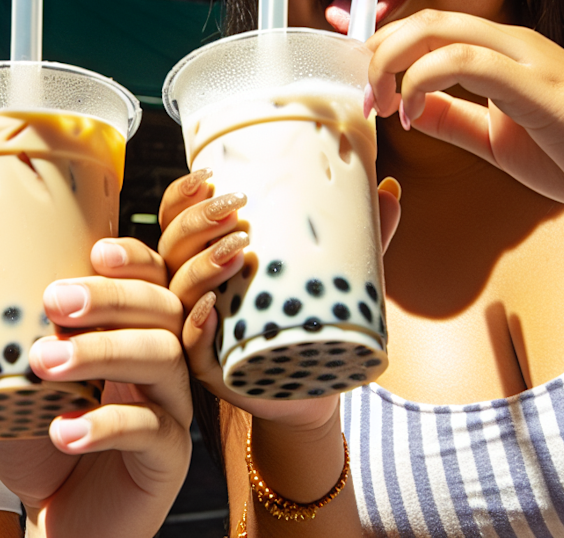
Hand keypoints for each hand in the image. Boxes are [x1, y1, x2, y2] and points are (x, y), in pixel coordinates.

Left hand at [0, 238, 190, 537]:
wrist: (56, 516)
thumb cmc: (40, 440)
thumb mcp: (2, 387)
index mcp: (131, 331)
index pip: (152, 278)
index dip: (132, 260)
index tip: (94, 252)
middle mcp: (160, 361)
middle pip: (162, 310)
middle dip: (111, 299)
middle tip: (55, 303)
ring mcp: (171, 407)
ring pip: (162, 359)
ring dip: (102, 353)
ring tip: (44, 365)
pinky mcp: (169, 456)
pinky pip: (152, 429)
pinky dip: (107, 425)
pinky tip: (65, 431)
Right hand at [154, 169, 400, 431]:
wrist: (315, 386)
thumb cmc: (312, 318)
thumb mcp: (332, 271)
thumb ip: (358, 234)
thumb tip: (391, 187)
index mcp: (208, 256)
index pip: (176, 218)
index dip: (182, 196)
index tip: (210, 177)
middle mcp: (193, 289)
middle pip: (173, 247)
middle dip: (198, 224)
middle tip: (236, 211)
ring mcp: (198, 329)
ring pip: (179, 291)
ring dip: (201, 266)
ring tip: (236, 251)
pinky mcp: (210, 370)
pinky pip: (190, 347)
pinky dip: (196, 326)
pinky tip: (212, 308)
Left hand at [364, 9, 563, 243]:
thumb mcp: (498, 139)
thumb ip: (454, 119)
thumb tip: (406, 107)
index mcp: (505, 51)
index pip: (430, 26)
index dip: (384, 46)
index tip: (358, 83)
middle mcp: (515, 42)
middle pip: (426, 18)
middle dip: (378, 53)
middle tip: (362, 99)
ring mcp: (527, 58)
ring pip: (438, 29)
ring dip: (391, 64)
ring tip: (380, 107)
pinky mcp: (536, 84)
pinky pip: (464, 60)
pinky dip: (422, 80)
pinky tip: (412, 115)